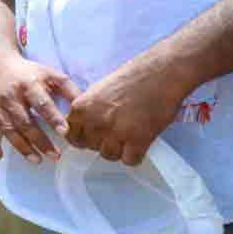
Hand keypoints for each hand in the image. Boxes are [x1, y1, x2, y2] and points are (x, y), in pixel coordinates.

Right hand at [0, 56, 80, 162]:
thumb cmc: (29, 72)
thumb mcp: (49, 73)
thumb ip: (68, 88)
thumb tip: (84, 106)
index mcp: (28, 84)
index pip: (41, 103)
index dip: (53, 117)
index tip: (64, 132)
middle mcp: (10, 96)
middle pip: (25, 121)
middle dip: (40, 140)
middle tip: (56, 155)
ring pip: (9, 129)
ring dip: (22, 146)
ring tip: (37, 160)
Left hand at [65, 64, 183, 164]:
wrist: (161, 73)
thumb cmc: (132, 78)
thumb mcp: (97, 91)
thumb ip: (87, 111)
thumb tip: (85, 129)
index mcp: (81, 108)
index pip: (72, 136)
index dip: (85, 137)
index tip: (95, 136)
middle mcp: (94, 121)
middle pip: (91, 147)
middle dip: (103, 142)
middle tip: (117, 132)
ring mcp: (115, 131)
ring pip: (109, 155)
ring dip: (119, 149)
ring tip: (130, 136)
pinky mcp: (137, 139)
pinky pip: (130, 160)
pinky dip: (136, 155)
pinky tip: (141, 142)